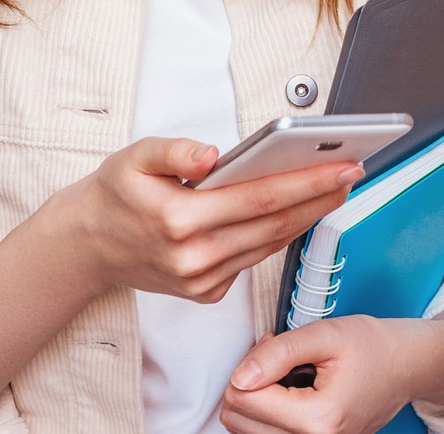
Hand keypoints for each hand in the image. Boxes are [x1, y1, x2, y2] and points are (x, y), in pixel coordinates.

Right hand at [48, 136, 362, 302]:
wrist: (89, 245)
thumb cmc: (116, 194)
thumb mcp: (135, 157)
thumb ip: (175, 151)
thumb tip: (214, 154)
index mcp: (179, 218)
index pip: (259, 199)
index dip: (307, 183)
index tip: (342, 167)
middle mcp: (194, 256)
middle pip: (275, 225)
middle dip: (320, 198)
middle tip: (354, 173)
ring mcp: (201, 281)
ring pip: (268, 245)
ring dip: (307, 217)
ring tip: (335, 188)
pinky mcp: (205, 293)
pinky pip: (252, 260)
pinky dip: (277, 236)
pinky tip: (297, 213)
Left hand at [220, 315, 435, 433]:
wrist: (406, 367)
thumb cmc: (373, 348)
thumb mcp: (324, 335)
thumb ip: (277, 354)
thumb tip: (239, 377)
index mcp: (319, 419)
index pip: (245, 399)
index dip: (250, 363)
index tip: (273, 345)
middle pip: (239, 420)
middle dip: (249, 382)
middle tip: (278, 358)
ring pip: (246, 430)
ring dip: (257, 398)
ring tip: (286, 374)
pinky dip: (268, 413)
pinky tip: (289, 393)